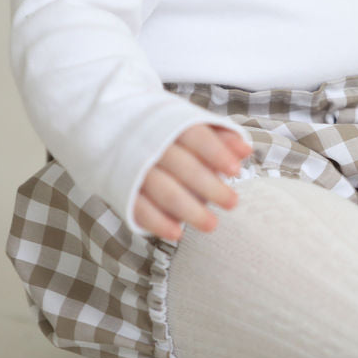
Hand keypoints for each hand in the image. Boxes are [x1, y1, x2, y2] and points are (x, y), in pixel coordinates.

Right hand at [134, 124, 252, 240]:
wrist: (112, 128)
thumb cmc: (165, 131)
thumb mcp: (190, 125)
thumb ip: (220, 137)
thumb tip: (245, 150)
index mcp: (171, 124)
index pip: (196, 137)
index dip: (216, 153)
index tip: (235, 170)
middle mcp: (152, 145)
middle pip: (183, 167)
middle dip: (210, 186)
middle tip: (232, 202)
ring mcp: (136, 168)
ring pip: (164, 190)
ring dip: (189, 210)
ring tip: (212, 224)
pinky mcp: (124, 189)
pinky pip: (140, 208)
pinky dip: (158, 222)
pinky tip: (177, 233)